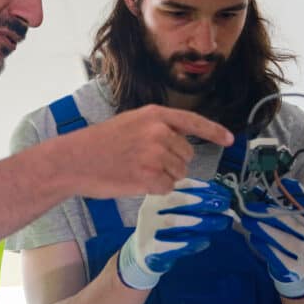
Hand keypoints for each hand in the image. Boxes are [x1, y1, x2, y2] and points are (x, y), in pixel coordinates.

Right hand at [60, 104, 234, 197]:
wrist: (74, 159)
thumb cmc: (99, 143)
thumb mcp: (130, 123)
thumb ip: (157, 129)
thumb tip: (181, 148)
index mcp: (155, 115)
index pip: (194, 122)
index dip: (214, 132)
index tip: (229, 140)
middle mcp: (160, 132)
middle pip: (186, 155)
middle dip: (171, 163)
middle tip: (142, 162)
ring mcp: (155, 154)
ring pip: (178, 173)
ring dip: (162, 177)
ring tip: (135, 170)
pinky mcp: (150, 176)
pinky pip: (166, 187)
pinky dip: (153, 189)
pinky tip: (134, 181)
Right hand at [118, 178, 233, 289]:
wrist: (146, 252)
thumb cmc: (167, 227)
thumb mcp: (177, 211)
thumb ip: (196, 204)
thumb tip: (221, 198)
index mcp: (158, 194)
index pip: (178, 185)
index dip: (200, 186)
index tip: (220, 191)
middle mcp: (150, 208)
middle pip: (174, 199)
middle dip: (200, 201)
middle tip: (221, 205)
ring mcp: (148, 227)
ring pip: (172, 221)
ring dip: (197, 220)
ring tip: (218, 223)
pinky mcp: (150, 247)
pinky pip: (168, 245)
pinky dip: (187, 243)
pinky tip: (204, 242)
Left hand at [239, 178, 303, 298]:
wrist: (300, 268)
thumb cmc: (293, 236)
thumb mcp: (296, 220)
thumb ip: (288, 204)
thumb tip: (279, 183)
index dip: (298, 192)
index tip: (283, 182)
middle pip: (290, 222)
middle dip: (267, 213)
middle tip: (250, 207)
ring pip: (282, 239)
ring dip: (261, 229)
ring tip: (246, 221)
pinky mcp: (293, 268)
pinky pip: (276, 255)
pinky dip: (263, 245)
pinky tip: (254, 238)